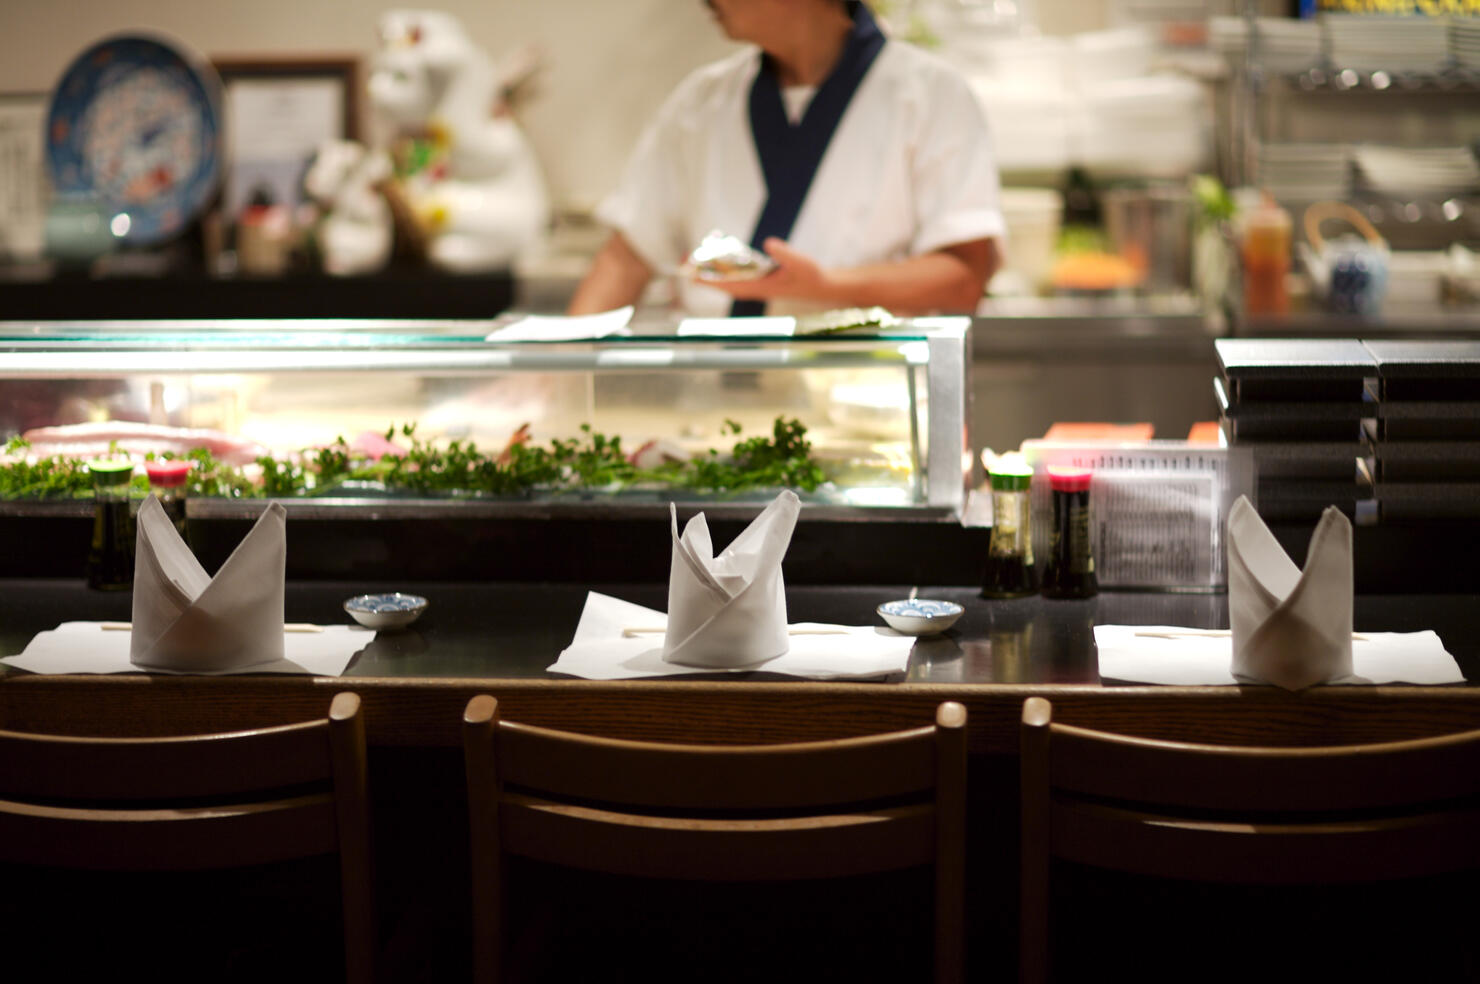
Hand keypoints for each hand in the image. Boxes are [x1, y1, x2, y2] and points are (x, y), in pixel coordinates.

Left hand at [695, 237, 829, 302]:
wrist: (819, 286)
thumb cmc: (811, 275)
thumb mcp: (802, 262)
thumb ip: (786, 254)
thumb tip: (768, 243)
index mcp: (761, 286)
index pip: (730, 285)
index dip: (710, 280)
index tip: (692, 275)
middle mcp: (754, 288)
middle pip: (722, 283)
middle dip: (704, 273)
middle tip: (685, 261)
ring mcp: (755, 285)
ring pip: (727, 280)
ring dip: (712, 271)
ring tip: (695, 258)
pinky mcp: (758, 280)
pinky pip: (735, 276)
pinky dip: (724, 269)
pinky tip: (717, 258)